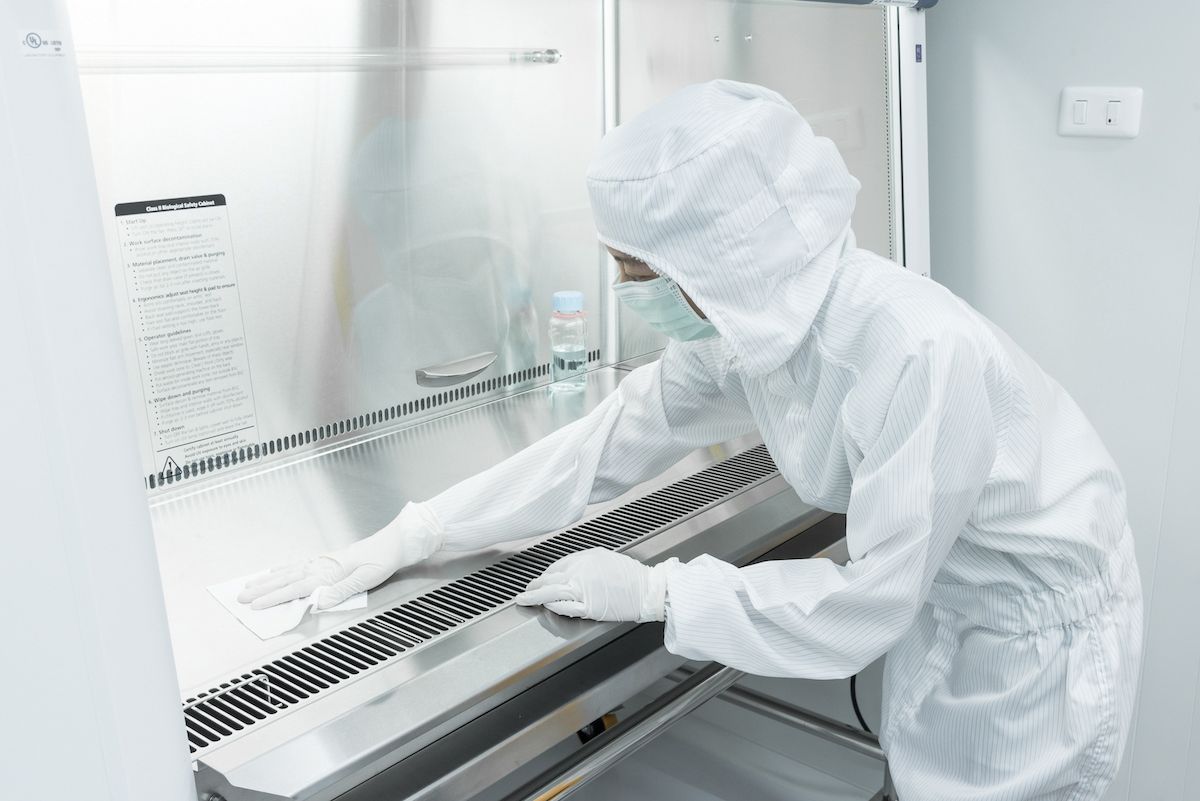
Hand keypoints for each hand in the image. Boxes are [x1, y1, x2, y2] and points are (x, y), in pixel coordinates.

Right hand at [238, 502, 443, 609]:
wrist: (395, 542)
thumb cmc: (383, 560)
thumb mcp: (367, 577)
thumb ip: (342, 590)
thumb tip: (317, 600)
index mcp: (330, 571)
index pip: (297, 587)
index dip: (275, 597)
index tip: (256, 605)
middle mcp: (322, 564)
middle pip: (287, 578)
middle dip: (263, 588)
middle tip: (241, 596)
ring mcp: (324, 560)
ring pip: (289, 571)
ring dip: (268, 579)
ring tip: (250, 584)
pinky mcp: (328, 559)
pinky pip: (299, 565)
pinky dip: (283, 569)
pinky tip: (276, 572)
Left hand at [515, 548, 676, 621]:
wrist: (646, 589)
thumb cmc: (630, 575)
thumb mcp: (604, 558)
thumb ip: (584, 563)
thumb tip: (568, 571)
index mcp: (584, 558)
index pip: (556, 567)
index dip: (545, 575)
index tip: (540, 579)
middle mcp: (580, 571)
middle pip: (549, 579)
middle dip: (534, 586)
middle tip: (526, 591)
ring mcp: (583, 590)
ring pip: (551, 593)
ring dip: (535, 597)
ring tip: (526, 600)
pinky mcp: (588, 607)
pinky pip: (564, 607)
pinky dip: (552, 606)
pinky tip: (546, 607)